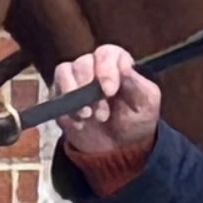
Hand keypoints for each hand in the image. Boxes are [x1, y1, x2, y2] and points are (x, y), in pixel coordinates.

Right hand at [46, 44, 163, 191]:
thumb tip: (125, 66)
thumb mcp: (147, 103)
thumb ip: (138, 83)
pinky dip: (65, 110)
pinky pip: (55, 95)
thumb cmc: (136, 120)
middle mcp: (94, 67)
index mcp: (117, 63)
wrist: (119, 148)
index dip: (106, 69)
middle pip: (83, 63)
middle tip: (102, 114)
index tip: (109, 91)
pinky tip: (79, 123)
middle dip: (90, 90)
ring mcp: (75, 80)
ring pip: (64, 72)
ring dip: (74, 96)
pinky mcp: (61, 97)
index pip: (106, 53)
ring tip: (87, 116)